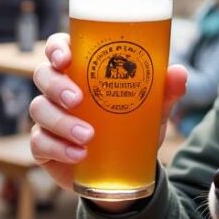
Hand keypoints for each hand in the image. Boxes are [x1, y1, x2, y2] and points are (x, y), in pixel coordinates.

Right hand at [30, 33, 187, 212]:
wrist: (126, 170)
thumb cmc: (133, 125)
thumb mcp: (152, 108)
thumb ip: (164, 91)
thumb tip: (179, 72)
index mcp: (80, 69)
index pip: (58, 48)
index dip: (56, 49)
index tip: (65, 58)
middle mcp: (59, 89)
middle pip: (43, 75)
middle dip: (56, 85)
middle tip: (77, 100)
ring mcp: (48, 118)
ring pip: (39, 109)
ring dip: (61, 122)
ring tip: (87, 136)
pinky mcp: (44, 146)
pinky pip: (39, 143)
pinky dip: (58, 148)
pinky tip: (78, 154)